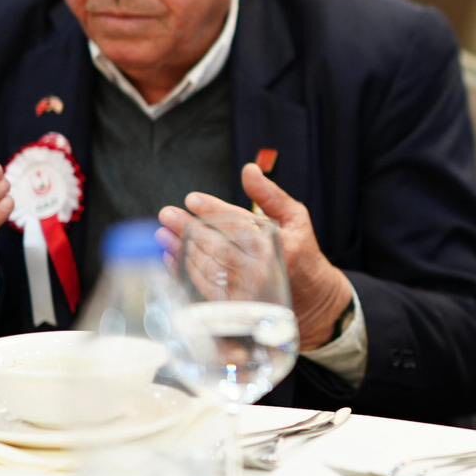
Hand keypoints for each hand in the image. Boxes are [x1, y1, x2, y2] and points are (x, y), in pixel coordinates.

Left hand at [159, 167, 351, 350]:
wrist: (311, 296)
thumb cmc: (301, 250)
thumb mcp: (295, 217)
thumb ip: (271, 194)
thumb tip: (249, 170)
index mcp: (278, 244)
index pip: (239, 224)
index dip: (213, 210)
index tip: (192, 199)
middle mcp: (263, 269)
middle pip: (219, 246)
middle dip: (189, 229)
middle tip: (167, 215)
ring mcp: (249, 290)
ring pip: (209, 267)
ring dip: (183, 250)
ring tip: (164, 233)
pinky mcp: (237, 305)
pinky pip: (206, 288)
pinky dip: (186, 272)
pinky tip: (173, 257)